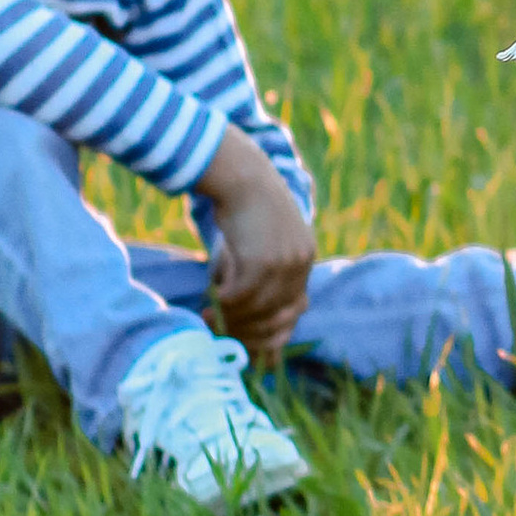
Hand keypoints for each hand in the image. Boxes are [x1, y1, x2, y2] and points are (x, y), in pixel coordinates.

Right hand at [200, 127, 316, 362]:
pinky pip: (240, 298)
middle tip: (219, 327)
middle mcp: (300, 263)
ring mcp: (283, 264)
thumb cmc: (243, 208)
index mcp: (305, 258)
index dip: (271, 332)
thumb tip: (241, 311)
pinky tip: (211, 298)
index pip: (295, 311)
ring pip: (256, 310)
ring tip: (210, 313)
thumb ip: (262, 275)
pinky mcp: (261, 262)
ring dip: (230, 317)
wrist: (240, 174)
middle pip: (276, 317)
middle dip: (246, 330)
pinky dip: (223, 303)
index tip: (248, 341)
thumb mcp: (262, 242)